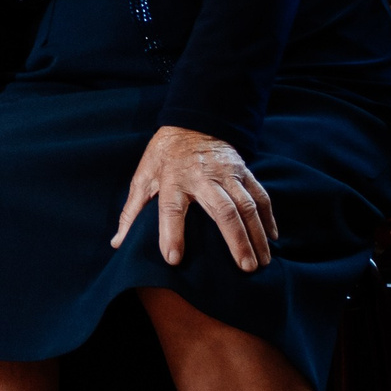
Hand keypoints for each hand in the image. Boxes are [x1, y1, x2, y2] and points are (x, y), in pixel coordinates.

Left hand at [112, 125, 276, 272]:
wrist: (191, 123)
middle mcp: (203, 177)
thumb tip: (118, 242)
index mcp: (172, 179)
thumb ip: (132, 211)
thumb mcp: (142, 178)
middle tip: (245, 268)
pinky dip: (268, 217)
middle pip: (223, 211)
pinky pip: (260, 195)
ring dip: (257, 234)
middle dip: (236, 241)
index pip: (171, 209)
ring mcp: (227, 173)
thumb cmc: (163, 156)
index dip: (171, 234)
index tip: (173, 259)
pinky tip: (272, 238)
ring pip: (247, 205)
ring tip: (262, 261)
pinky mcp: (244, 171)